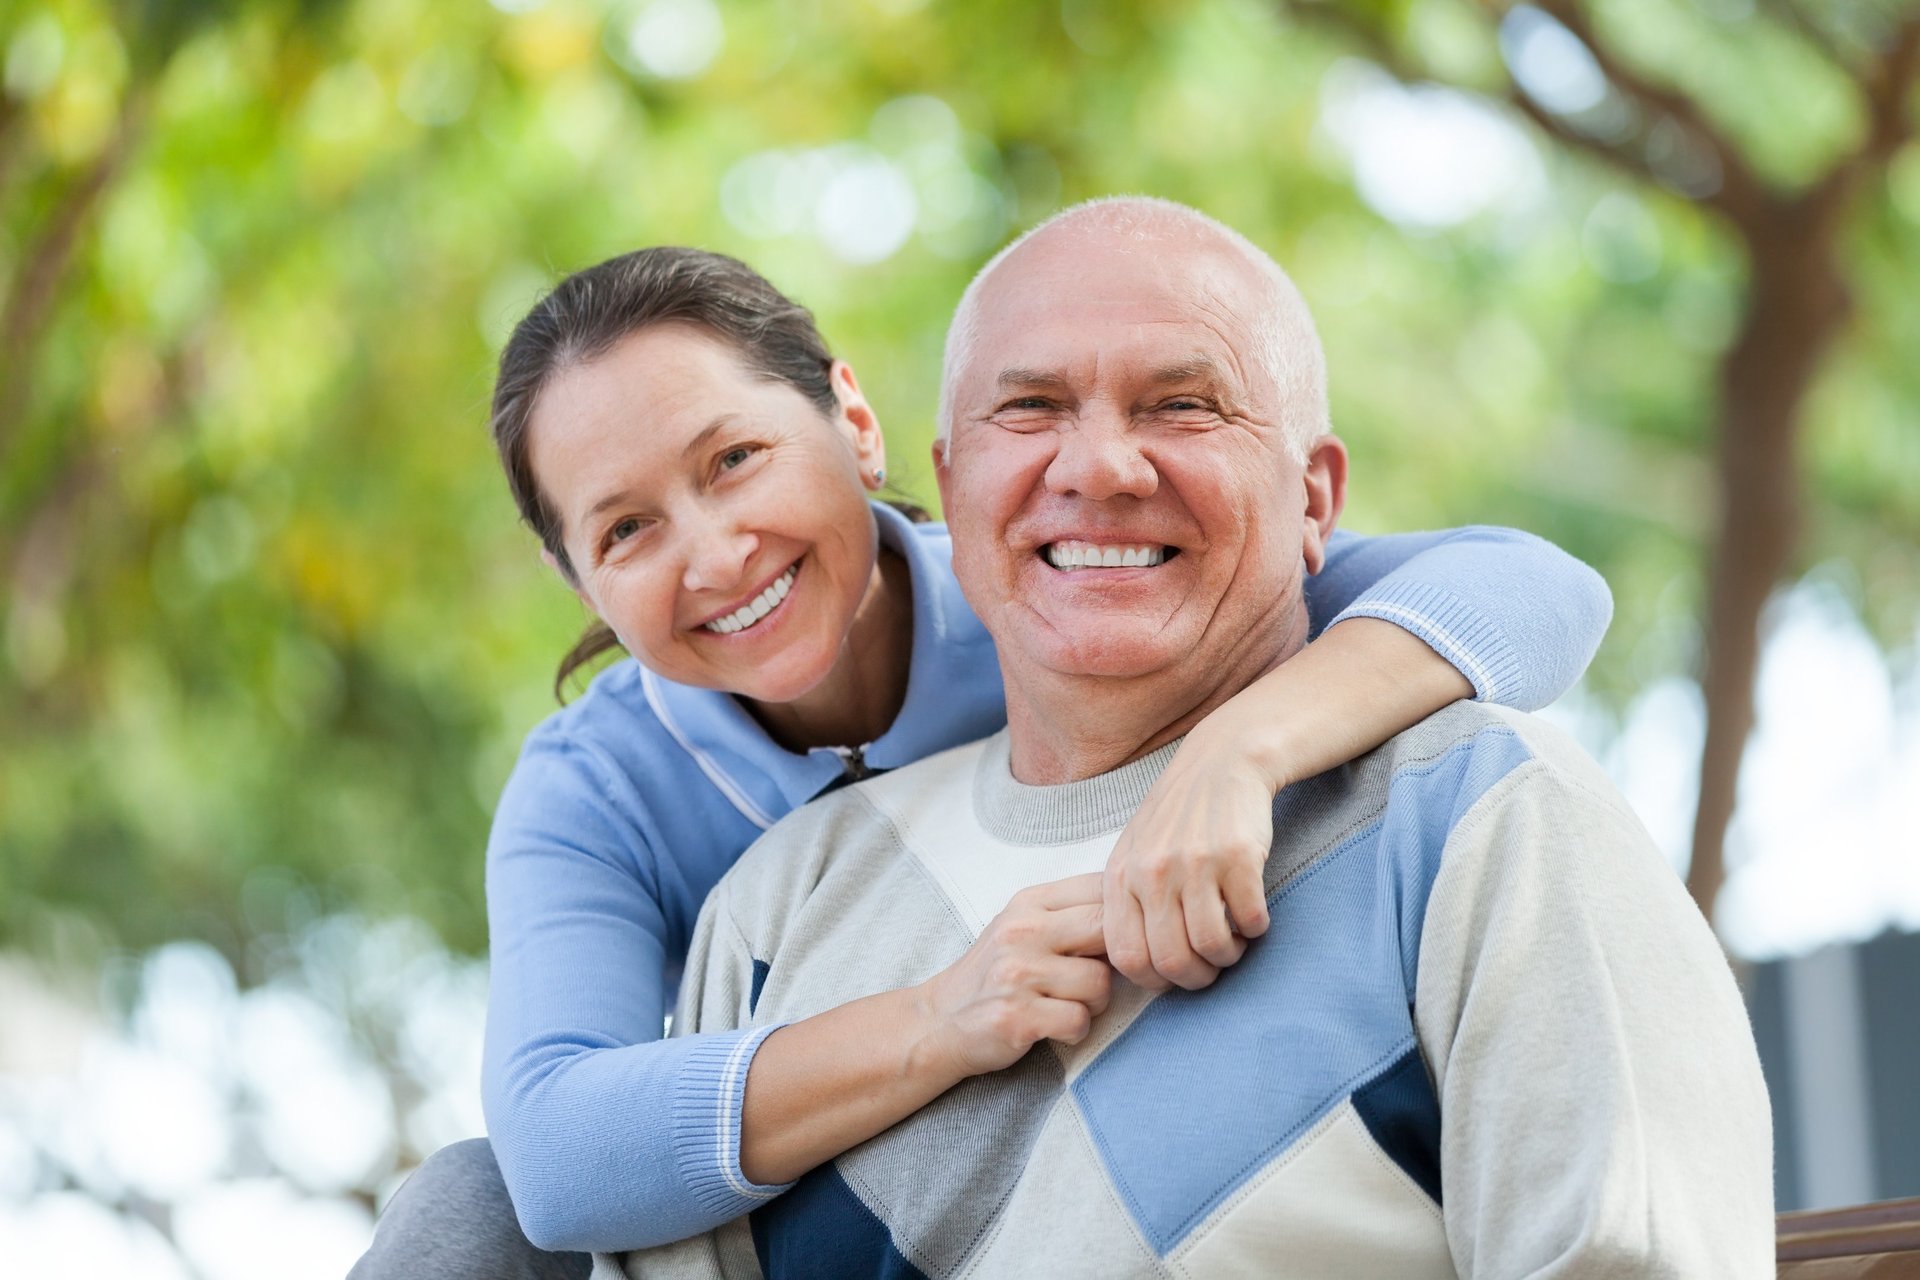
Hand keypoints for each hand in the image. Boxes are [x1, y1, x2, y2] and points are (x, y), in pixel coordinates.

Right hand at [913, 873, 1110, 1078]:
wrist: (940, 1021)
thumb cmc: (995, 973)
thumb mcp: (1023, 926)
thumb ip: (1071, 914)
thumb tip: (1136, 912)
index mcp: (1028, 902)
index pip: (1100, 887)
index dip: (1124, 915)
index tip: (1119, 937)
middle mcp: (1021, 931)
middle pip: (1107, 927)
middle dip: (1116, 957)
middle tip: (1098, 973)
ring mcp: (1016, 974)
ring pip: (1099, 982)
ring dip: (1094, 1002)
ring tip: (1067, 1004)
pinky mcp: (1017, 1017)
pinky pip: (1079, 1021)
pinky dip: (1076, 1030)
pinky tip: (1055, 1027)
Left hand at [1103, 730, 1275, 991]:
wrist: (1223, 760)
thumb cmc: (1179, 816)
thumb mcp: (1135, 851)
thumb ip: (1130, 902)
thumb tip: (1138, 968)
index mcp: (1121, 874)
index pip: (1127, 958)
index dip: (1154, 980)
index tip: (1176, 974)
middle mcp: (1153, 871)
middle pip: (1172, 962)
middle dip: (1198, 977)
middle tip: (1212, 964)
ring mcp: (1195, 863)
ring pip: (1212, 947)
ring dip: (1230, 955)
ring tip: (1234, 939)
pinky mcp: (1238, 857)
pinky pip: (1250, 921)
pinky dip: (1257, 928)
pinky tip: (1253, 913)